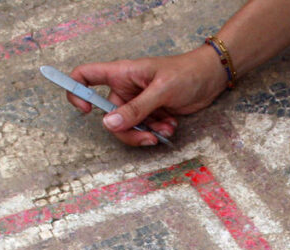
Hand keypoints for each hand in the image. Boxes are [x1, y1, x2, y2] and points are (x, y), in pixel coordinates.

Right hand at [67, 45, 227, 145]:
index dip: (76, 92)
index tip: (86, 111)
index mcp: (121, 74)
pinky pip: (143, 130)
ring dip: (146, 133)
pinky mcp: (150, 113)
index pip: (85, 76)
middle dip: (128, 131)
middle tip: (149, 136)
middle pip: (109, 117)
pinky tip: (171, 126)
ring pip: (127, 128)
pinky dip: (156, 132)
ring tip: (166, 129)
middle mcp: (125, 89)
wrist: (212, 78)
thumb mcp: (161, 90)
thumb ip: (135, 109)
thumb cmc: (187, 73)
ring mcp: (137, 102)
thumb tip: (109, 124)